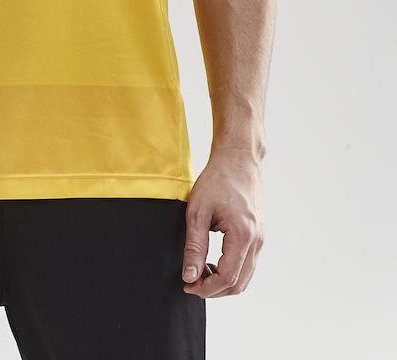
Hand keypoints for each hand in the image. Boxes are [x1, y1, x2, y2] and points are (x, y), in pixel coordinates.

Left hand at [181, 148, 264, 297]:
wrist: (238, 159)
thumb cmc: (217, 181)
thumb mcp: (198, 212)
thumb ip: (194, 246)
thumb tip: (190, 276)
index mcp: (243, 235)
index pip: (228, 277)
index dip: (207, 288)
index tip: (188, 285)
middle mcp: (257, 241)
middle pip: (239, 283)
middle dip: (214, 289)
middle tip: (191, 282)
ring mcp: (261, 239)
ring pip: (245, 277)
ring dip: (223, 281)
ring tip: (200, 271)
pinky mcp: (259, 236)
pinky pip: (248, 264)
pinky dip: (231, 271)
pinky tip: (213, 261)